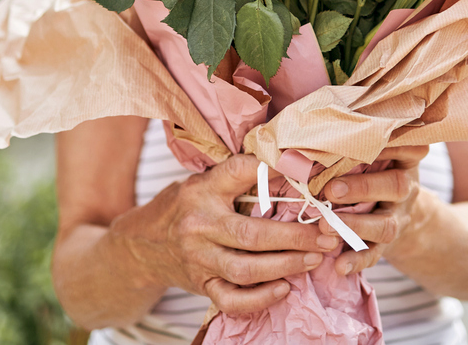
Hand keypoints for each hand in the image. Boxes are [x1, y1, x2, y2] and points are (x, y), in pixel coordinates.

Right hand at [116, 154, 336, 313]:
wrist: (141, 244)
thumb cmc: (184, 206)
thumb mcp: (203, 181)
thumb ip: (237, 177)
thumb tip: (290, 168)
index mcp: (202, 190)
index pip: (239, 172)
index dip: (273, 170)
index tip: (306, 174)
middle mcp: (198, 224)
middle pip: (252, 234)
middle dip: (295, 237)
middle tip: (326, 236)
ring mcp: (198, 259)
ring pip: (246, 270)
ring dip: (287, 266)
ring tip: (314, 260)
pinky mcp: (200, 285)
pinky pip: (232, 300)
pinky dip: (261, 298)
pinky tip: (285, 288)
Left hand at [319, 146, 432, 275]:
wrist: (401, 213)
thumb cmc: (374, 172)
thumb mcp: (377, 155)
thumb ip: (355, 147)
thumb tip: (309, 132)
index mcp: (405, 160)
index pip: (407, 148)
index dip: (390, 146)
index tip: (365, 142)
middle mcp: (407, 187)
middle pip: (395, 186)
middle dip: (363, 188)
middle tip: (331, 190)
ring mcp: (399, 217)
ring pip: (385, 225)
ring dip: (355, 226)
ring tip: (326, 227)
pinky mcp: (388, 244)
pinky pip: (375, 254)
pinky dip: (357, 260)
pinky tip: (340, 265)